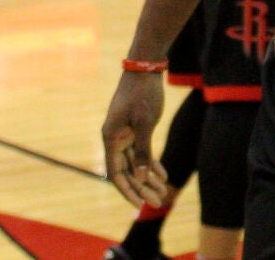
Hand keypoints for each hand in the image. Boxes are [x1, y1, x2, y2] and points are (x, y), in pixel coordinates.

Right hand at [101, 69, 168, 206]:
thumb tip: (141, 178)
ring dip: (149, 178)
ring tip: (163, 192)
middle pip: (127, 171)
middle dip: (142, 188)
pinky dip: (152, 163)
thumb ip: (143, 151)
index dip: (127, 190)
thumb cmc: (143, 94)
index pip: (116, 173)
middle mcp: (115, 138)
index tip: (138, 204)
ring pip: (136, 163)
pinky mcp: (135, 128)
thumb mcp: (145, 124)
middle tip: (158, 202)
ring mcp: (125, 134)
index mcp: (111, 138)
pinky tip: (163, 175)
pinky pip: (142, 151)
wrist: (146, 68)